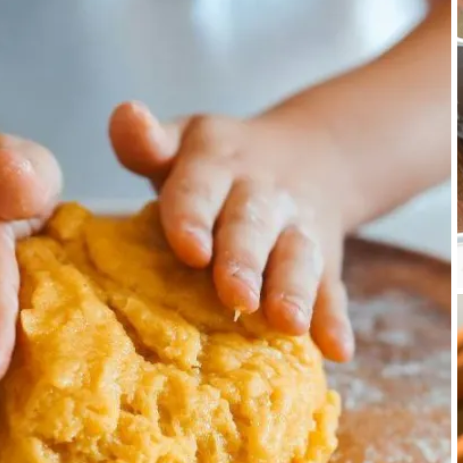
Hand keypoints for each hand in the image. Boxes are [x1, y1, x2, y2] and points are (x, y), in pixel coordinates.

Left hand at [109, 102, 354, 362]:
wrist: (312, 155)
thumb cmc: (217, 168)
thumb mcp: (183, 142)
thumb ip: (146, 141)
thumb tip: (126, 114)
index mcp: (218, 163)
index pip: (200, 189)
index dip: (194, 218)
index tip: (190, 250)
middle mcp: (263, 194)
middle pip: (253, 226)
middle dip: (245, 262)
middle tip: (237, 297)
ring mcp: (298, 228)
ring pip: (298, 258)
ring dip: (293, 291)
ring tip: (288, 324)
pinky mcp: (325, 261)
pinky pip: (333, 290)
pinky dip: (334, 321)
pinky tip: (337, 349)